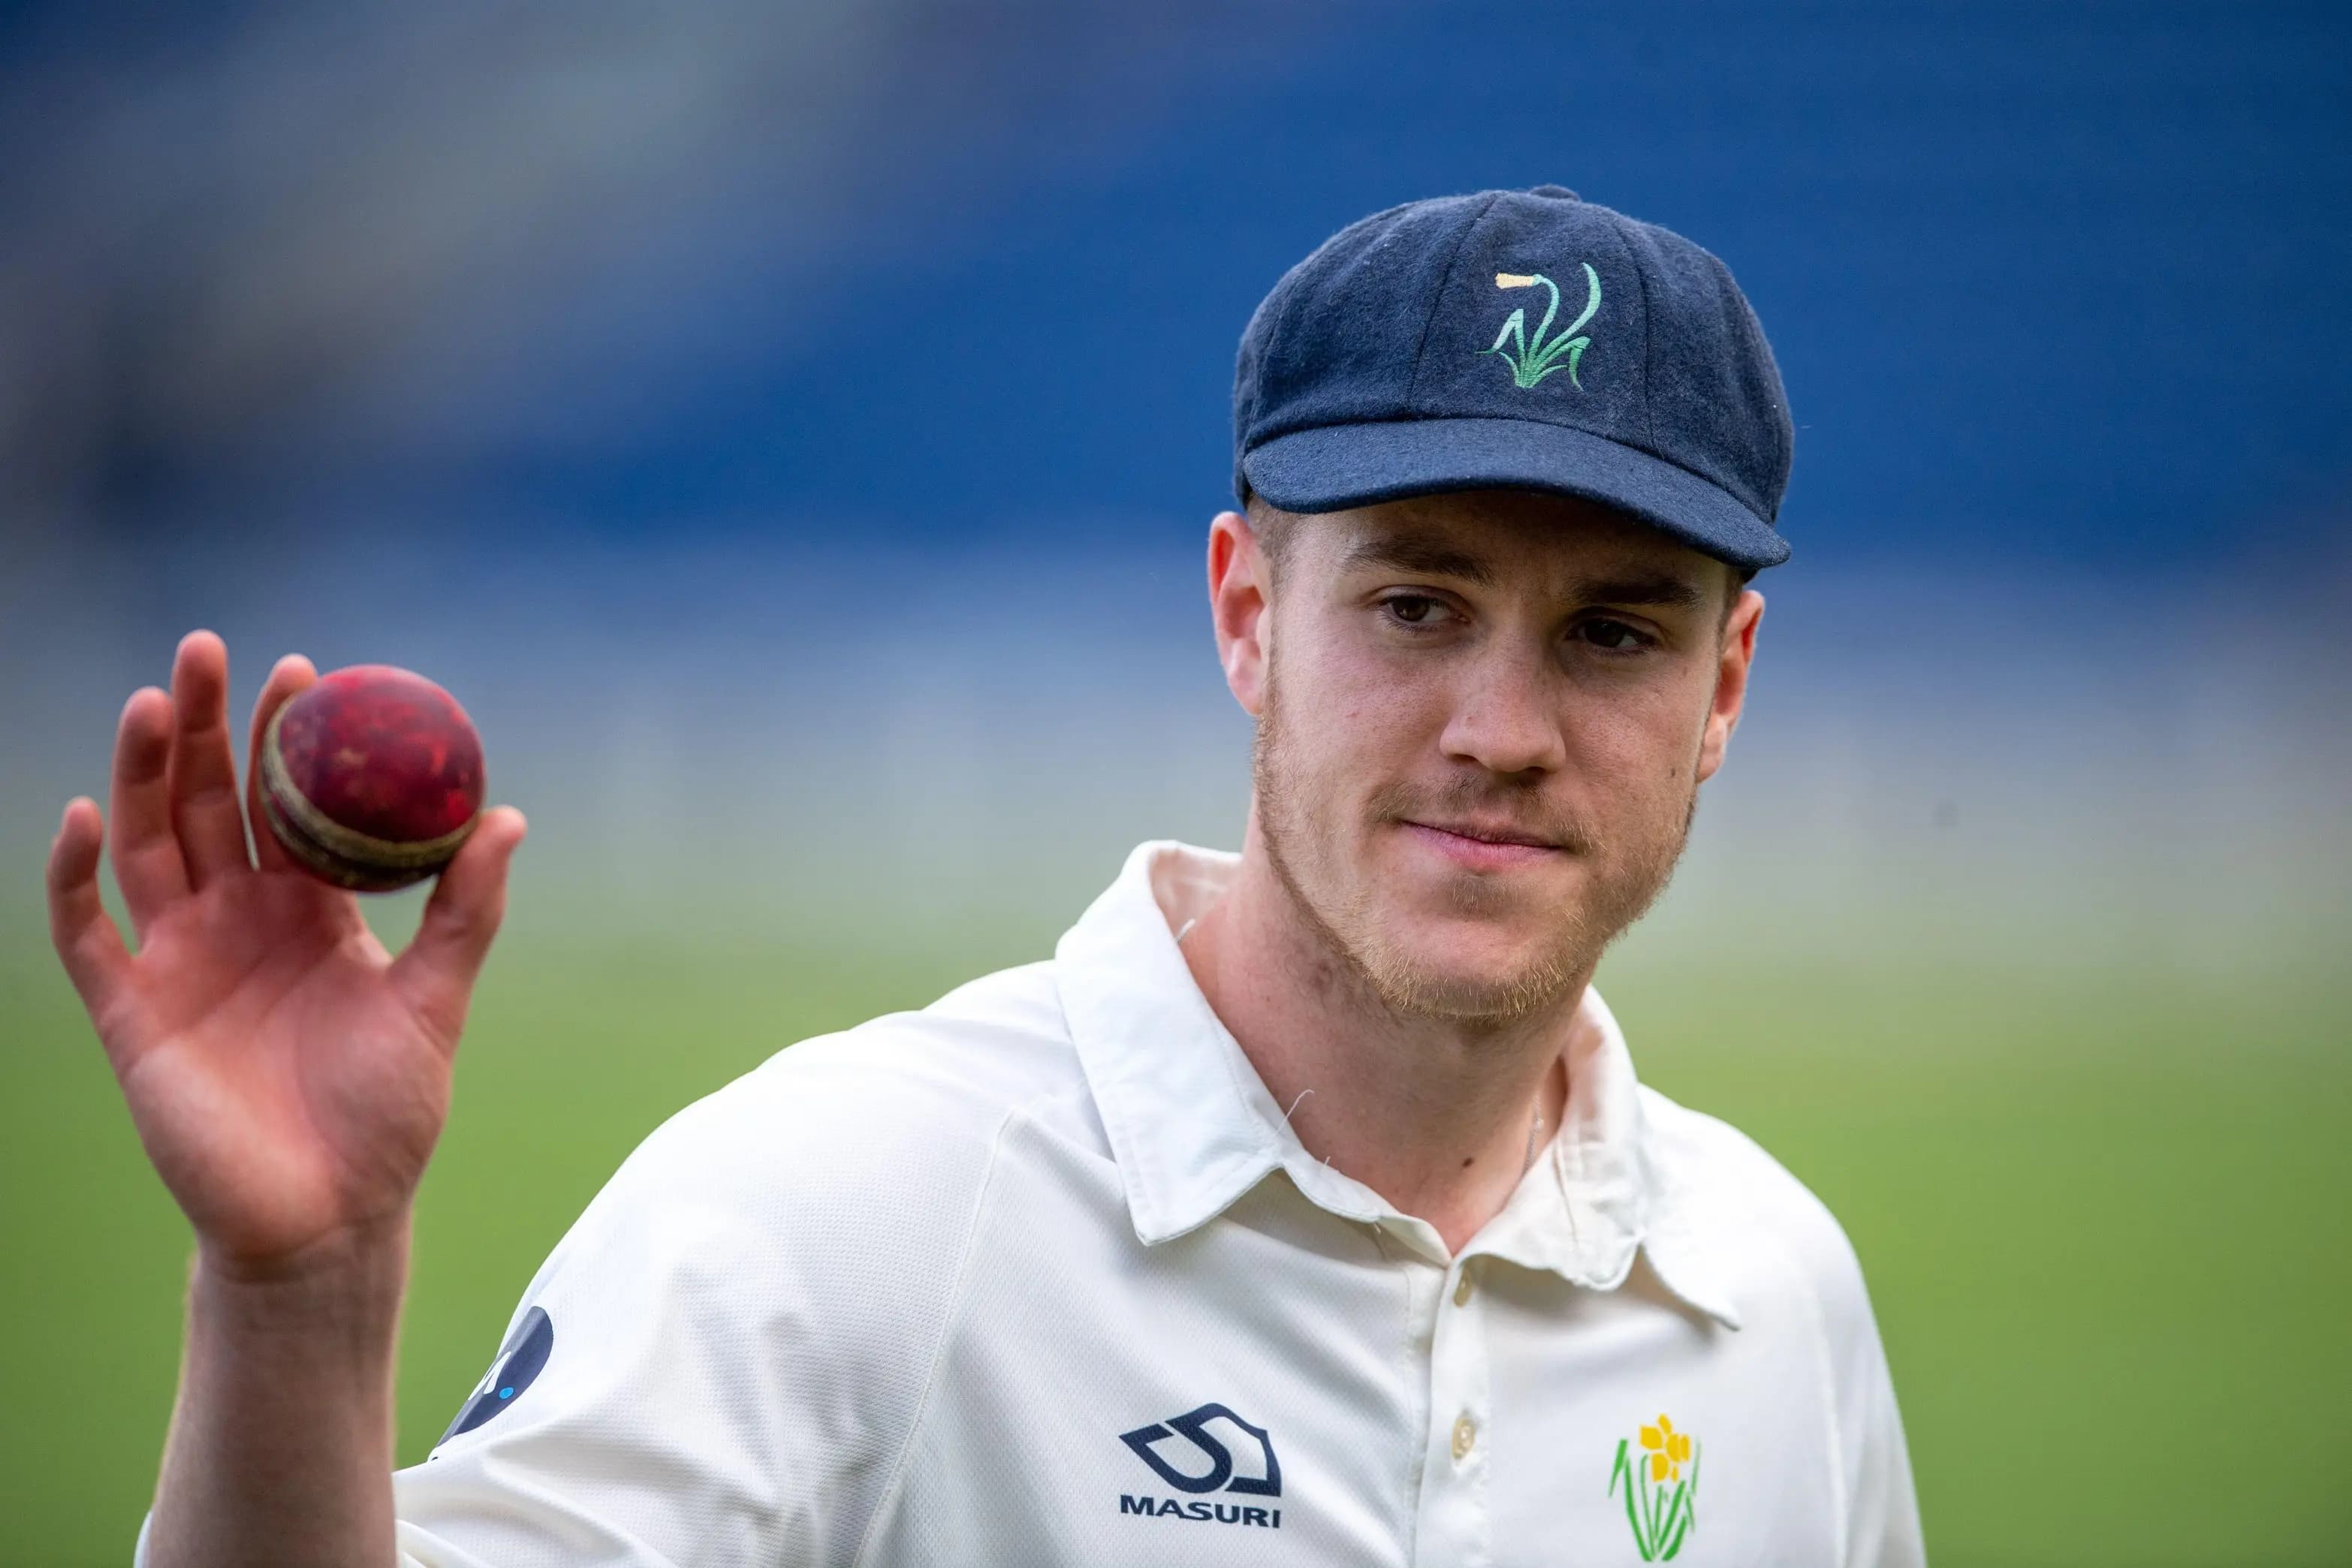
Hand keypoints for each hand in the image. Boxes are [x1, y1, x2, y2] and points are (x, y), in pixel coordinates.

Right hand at [45, 631, 526, 1279]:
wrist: (332, 1213)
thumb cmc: (388, 1112)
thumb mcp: (437, 1000)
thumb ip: (466, 910)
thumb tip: (507, 814)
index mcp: (311, 910)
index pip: (288, 803)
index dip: (286, 738)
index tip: (302, 671)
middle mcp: (239, 920)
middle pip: (208, 802)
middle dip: (205, 726)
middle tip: (205, 649)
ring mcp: (180, 959)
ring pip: (147, 845)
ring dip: (144, 773)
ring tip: (155, 701)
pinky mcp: (131, 1011)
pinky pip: (87, 931)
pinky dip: (74, 874)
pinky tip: (84, 814)